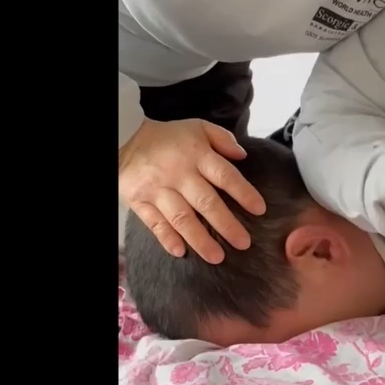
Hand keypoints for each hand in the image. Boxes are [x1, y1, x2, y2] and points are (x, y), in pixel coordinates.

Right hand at [119, 118, 266, 263]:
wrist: (125, 139)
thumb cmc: (167, 137)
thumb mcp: (197, 127)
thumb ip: (222, 139)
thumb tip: (243, 155)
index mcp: (197, 155)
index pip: (225, 176)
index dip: (244, 193)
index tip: (259, 209)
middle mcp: (179, 174)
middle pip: (206, 202)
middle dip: (226, 225)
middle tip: (243, 243)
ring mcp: (158, 189)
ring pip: (182, 218)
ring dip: (200, 239)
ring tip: (217, 257)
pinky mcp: (140, 201)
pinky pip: (155, 223)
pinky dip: (167, 238)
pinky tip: (180, 252)